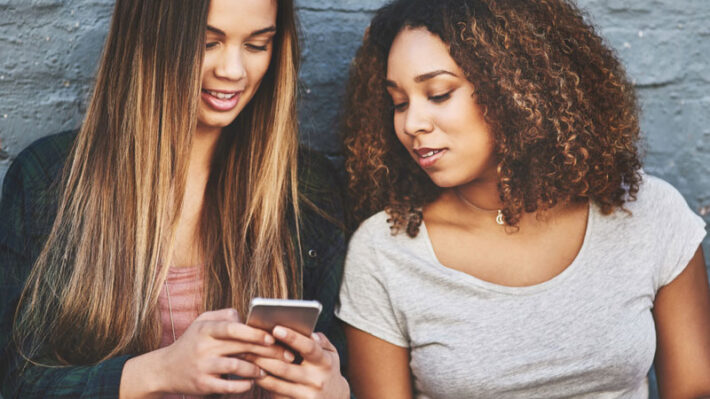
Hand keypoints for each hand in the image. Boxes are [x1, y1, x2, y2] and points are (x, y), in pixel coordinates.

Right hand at [121, 308, 294, 397]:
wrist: (164, 369)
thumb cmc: (191, 342)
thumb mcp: (202, 322)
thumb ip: (224, 315)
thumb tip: (247, 317)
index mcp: (206, 328)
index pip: (233, 327)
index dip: (254, 332)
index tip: (272, 337)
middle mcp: (203, 346)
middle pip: (241, 347)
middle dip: (267, 352)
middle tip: (286, 356)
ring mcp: (203, 366)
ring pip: (237, 367)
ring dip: (256, 369)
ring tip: (266, 370)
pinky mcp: (202, 384)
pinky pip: (229, 386)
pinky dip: (244, 385)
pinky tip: (252, 382)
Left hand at [250, 326, 349, 398]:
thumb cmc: (328, 370)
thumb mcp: (331, 354)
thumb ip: (320, 340)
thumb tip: (308, 331)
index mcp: (325, 362)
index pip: (308, 348)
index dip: (293, 338)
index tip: (276, 328)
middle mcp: (316, 380)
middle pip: (284, 368)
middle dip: (263, 356)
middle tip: (246, 345)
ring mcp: (306, 396)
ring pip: (276, 384)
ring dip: (258, 371)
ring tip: (244, 360)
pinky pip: (276, 395)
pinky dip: (263, 385)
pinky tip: (252, 376)